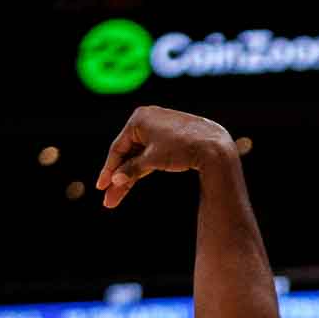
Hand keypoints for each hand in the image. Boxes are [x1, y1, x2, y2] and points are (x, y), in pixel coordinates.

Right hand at [96, 106, 236, 208]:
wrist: (217, 147)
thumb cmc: (184, 149)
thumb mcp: (154, 160)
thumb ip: (133, 169)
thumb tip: (116, 179)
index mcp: (139, 119)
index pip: (118, 148)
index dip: (109, 169)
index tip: (101, 186)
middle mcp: (148, 119)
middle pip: (128, 153)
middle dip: (119, 177)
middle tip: (109, 198)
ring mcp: (160, 128)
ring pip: (140, 156)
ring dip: (130, 175)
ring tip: (119, 196)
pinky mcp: (172, 138)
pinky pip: (152, 154)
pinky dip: (145, 167)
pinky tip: (133, 180)